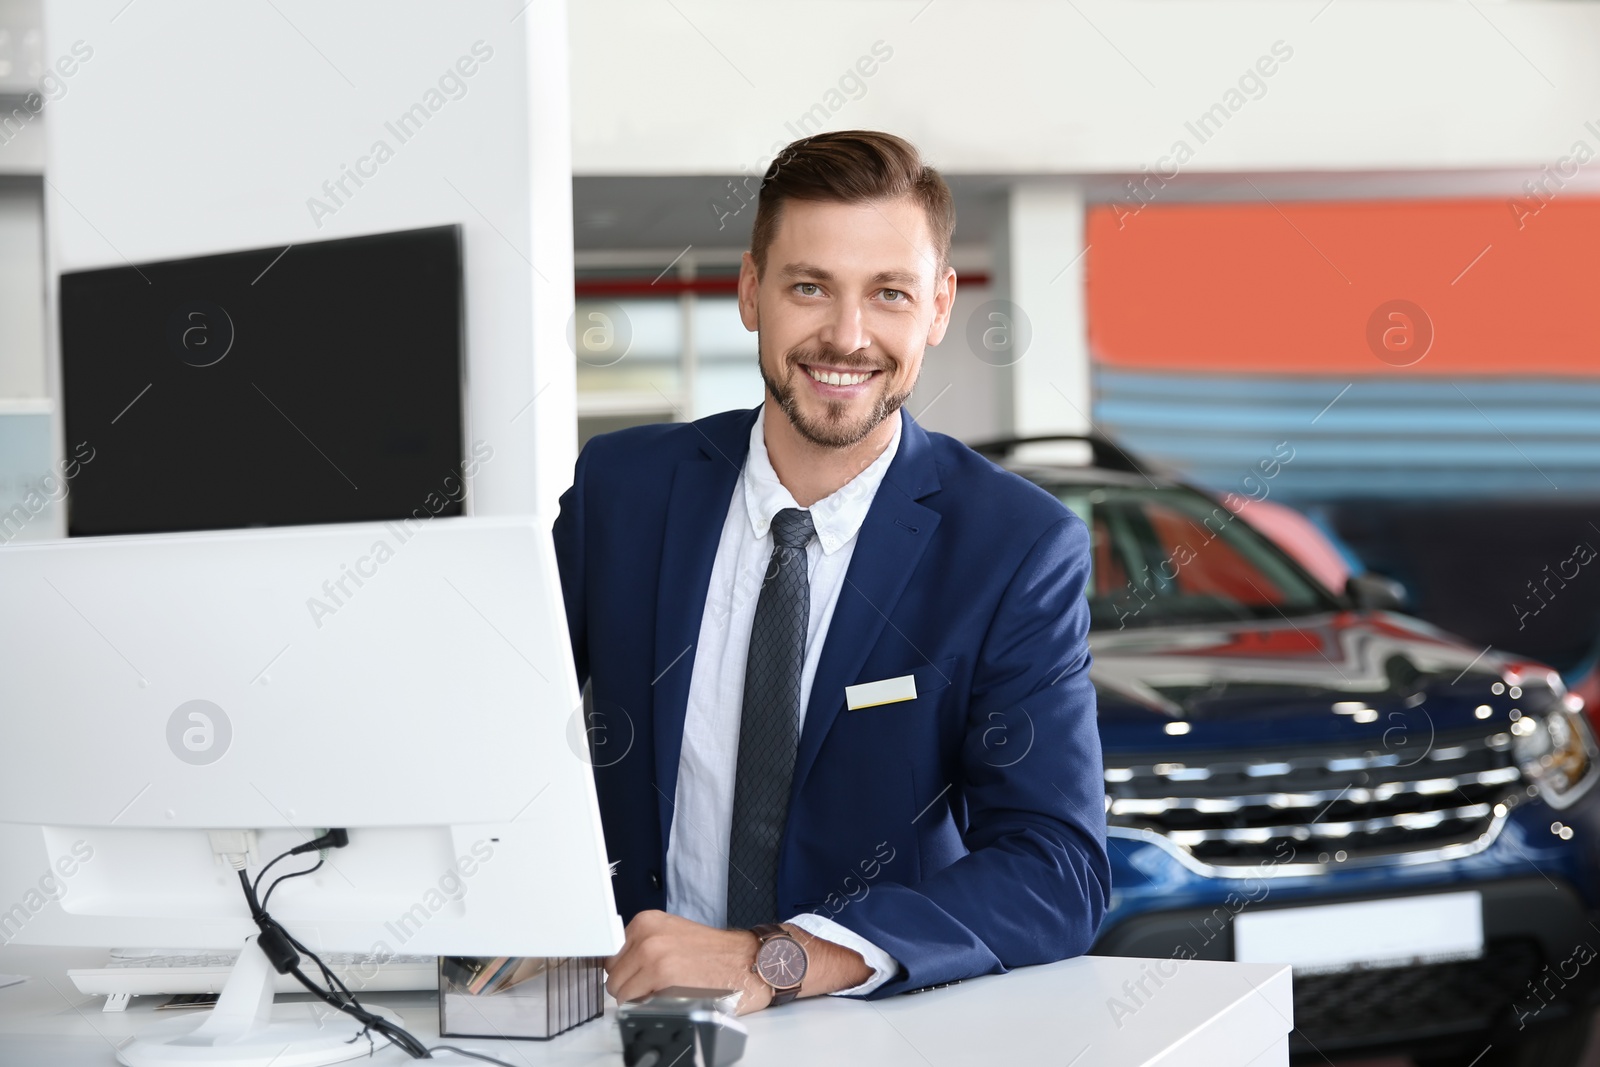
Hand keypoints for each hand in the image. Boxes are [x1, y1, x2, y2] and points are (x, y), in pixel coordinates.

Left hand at [603, 910, 771, 1014]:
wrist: (750, 961)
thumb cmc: (718, 953)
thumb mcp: (673, 935)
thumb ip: (644, 945)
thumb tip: (620, 967)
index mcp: (646, 922)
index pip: (611, 956)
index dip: (627, 971)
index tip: (637, 976)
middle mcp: (646, 935)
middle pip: (613, 976)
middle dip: (632, 987)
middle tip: (659, 986)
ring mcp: (653, 956)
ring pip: (622, 993)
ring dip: (640, 998)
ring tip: (669, 990)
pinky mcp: (663, 978)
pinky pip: (638, 1004)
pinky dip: (652, 1006)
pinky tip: (675, 996)